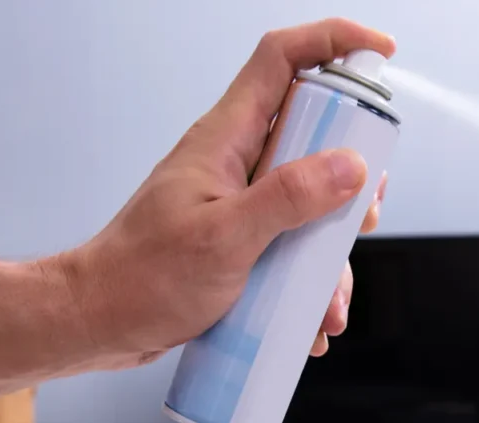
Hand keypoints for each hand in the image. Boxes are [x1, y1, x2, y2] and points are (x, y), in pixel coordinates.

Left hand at [53, 18, 395, 367]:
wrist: (99, 323)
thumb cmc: (142, 278)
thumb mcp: (224, 239)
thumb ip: (288, 198)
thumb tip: (350, 166)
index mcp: (227, 138)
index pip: (282, 60)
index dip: (333, 43)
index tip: (380, 53)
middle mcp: (238, 161)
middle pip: (316, 133)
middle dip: (355, 173)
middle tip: (367, 211)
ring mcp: (242, 200)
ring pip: (313, 200)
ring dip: (334, 248)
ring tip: (332, 298)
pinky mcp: (244, 239)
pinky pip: (296, 245)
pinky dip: (312, 282)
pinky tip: (312, 321)